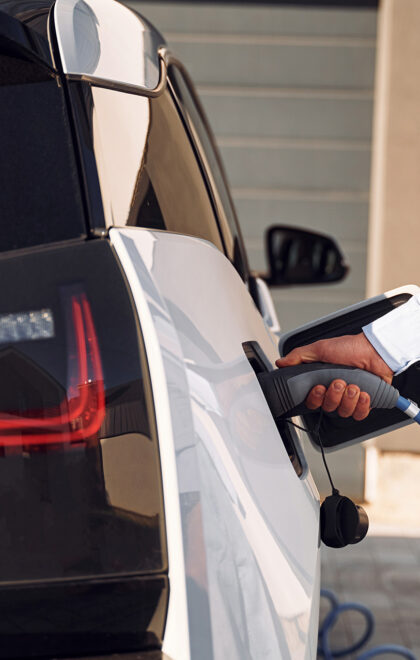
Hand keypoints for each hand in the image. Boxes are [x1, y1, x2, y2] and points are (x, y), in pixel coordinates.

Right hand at [275, 333, 393, 419]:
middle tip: (339, 382)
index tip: (319, 387)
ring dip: (349, 399)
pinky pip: (359, 414)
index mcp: (321, 383)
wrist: (375, 350)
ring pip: (343, 412)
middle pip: (327, 408)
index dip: (315, 398)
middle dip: (334, 396)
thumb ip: (298, 356)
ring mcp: (349, 399)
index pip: (312, 402)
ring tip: (354, 385)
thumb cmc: (350, 347)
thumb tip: (280, 362)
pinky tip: (364, 393)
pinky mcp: (365, 403)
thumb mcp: (320, 348)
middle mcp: (334, 393)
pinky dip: (362, 405)